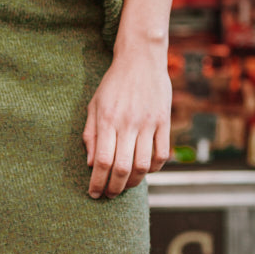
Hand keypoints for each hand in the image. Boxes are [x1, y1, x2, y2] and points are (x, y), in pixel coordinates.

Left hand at [82, 39, 171, 198]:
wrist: (141, 59)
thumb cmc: (113, 84)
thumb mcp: (95, 105)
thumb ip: (91, 134)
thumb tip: (91, 164)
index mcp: (107, 120)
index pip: (102, 161)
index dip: (97, 182)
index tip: (94, 193)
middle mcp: (128, 123)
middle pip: (122, 168)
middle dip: (114, 188)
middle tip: (109, 195)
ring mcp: (148, 123)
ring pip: (143, 165)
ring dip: (133, 182)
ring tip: (125, 185)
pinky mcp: (164, 121)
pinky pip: (161, 154)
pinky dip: (154, 168)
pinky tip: (145, 170)